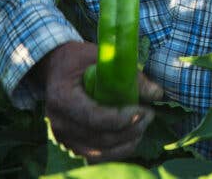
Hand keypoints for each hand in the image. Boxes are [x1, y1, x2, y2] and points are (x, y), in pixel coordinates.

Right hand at [34, 41, 163, 162]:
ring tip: (143, 127)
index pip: (95, 117)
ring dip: (125, 144)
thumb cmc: (78, 59)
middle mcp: (59, 122)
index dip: (122, 118)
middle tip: (149, 116)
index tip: (143, 110)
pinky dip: (115, 151)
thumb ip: (128, 74)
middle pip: (99, 138)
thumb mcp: (100, 57)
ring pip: (98, 153)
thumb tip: (157, 93)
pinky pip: (94, 155)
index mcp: (62, 98)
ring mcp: (62, 136)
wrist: (54, 68)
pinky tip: (131, 138)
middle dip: (130, 131)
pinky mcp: (69, 143)